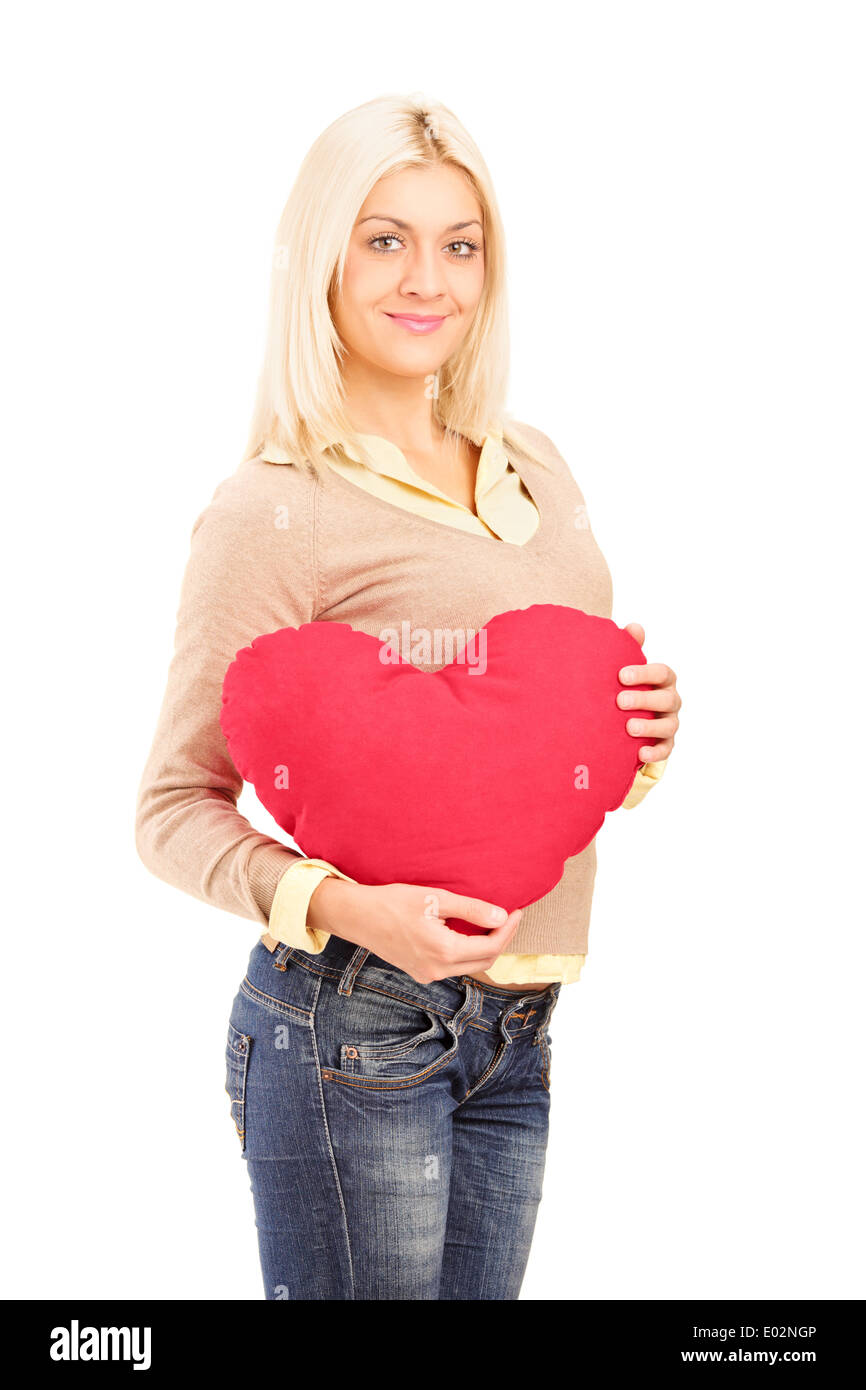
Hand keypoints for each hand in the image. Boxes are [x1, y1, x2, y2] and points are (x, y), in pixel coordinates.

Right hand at [306, 878, 522, 984]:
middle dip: (500, 939)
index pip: (490, 946)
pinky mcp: (419, 973)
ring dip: (484, 947)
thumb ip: (471, 909)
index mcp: (443, 951)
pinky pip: (452, 966)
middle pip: (483, 961)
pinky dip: (465, 951)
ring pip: (468, 966)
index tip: (516, 911)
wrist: (357, 916)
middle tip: (508, 917)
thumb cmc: (392, 902)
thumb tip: (501, 916)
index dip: (508, 929)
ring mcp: (427, 975)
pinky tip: (466, 933)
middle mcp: (437, 970)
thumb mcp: (434, 898)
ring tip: (491, 923)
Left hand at [617, 621, 680, 762]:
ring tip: (629, 728)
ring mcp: (670, 723)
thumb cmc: (629, 686)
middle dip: (644, 699)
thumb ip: (630, 647)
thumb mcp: (627, 669)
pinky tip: (640, 754)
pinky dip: (655, 753)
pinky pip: (665, 750)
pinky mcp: (665, 744)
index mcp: (663, 679)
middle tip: (619, 701)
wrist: (627, 718)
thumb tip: (634, 626)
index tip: (621, 675)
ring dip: (649, 727)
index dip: (644, 673)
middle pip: (666, 699)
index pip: (662, 672)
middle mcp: (670, 700)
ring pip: (668, 726)